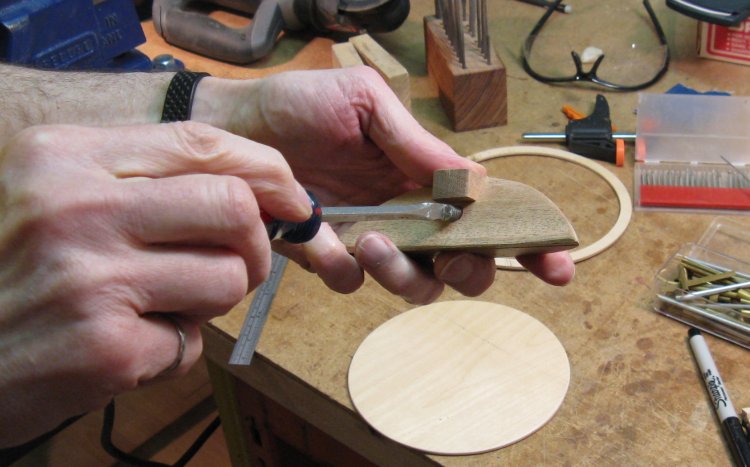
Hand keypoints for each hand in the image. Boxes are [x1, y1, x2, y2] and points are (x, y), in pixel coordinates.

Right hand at [0, 122, 310, 447]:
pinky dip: (169, 353)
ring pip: (227, 278)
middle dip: (253, 243)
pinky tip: (119, 350)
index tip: (292, 197)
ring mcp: (92, 278)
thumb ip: (142, 184)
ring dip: (208, 304)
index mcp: (62, 157)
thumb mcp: (55, 198)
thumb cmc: (12, 275)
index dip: (265, 169)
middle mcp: (76, 208)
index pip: (200, 142)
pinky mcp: (106, 347)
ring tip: (156, 310)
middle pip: (232, 206)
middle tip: (235, 264)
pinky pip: (190, 345)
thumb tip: (255, 188)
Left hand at [194, 67, 573, 299]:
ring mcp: (371, 240)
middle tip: (450, 257)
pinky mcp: (328, 257)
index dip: (527, 244)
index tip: (558, 265)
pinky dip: (344, 269)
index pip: (489, 215)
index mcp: (427, 177)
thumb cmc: (304, 104)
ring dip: (405, 274)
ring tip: (376, 242)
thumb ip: (416, 144)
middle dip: (470, 270)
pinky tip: (324, 240)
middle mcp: (409, 215)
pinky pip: (352, 283)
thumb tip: (473, 182)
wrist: (237, 124)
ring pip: (414, 285)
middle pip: (464, 266)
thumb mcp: (366, 105)